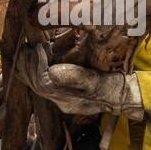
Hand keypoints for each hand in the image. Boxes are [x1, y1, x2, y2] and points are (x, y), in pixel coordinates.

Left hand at [14, 45, 144, 120]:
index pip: (44, 84)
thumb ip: (76, 77)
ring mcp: (62, 99)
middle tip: (27, 47)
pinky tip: (32, 60)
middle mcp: (62, 102)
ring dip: (29, 68)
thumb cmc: (113, 88)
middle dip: (29, 66)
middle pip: (37, 86)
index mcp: (68, 100)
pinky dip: (35, 71)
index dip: (38, 65)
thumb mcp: (97, 81)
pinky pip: (43, 84)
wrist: (124, 97)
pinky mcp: (64, 93)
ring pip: (37, 86)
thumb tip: (52, 71)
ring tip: (26, 51)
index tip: (38, 48)